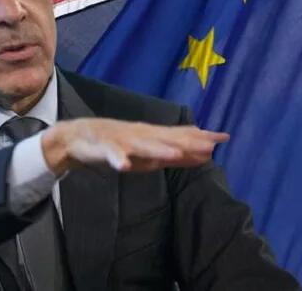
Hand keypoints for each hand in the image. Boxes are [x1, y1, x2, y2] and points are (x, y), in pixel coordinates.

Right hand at [41, 118, 228, 174]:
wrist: (78, 137)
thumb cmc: (118, 144)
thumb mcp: (148, 152)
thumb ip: (174, 154)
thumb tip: (205, 154)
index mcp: (152, 136)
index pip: (180, 136)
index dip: (201, 137)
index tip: (224, 138)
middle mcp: (141, 135)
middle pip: (166, 139)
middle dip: (187, 142)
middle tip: (209, 144)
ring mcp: (123, 141)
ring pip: (142, 146)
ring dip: (157, 150)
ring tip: (175, 155)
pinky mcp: (104, 148)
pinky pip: (111, 155)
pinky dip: (117, 159)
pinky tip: (123, 166)